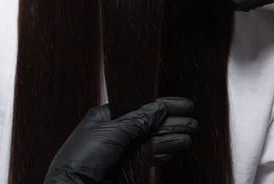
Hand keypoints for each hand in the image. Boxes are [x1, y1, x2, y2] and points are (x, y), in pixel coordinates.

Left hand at [44, 97, 196, 183]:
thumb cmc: (82, 158)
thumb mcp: (113, 132)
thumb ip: (138, 120)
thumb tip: (158, 108)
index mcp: (106, 116)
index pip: (140, 106)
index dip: (162, 105)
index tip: (182, 104)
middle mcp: (115, 132)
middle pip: (149, 124)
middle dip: (171, 123)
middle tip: (192, 122)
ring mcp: (121, 151)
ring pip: (152, 141)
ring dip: (171, 138)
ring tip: (189, 136)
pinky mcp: (125, 169)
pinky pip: (148, 157)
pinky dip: (163, 152)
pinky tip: (177, 148)